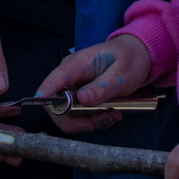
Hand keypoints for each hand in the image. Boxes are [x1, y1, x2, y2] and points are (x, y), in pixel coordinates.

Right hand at [31, 35, 152, 134]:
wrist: (137, 56)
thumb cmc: (129, 59)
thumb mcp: (121, 74)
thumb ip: (102, 87)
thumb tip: (82, 99)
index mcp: (77, 64)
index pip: (55, 79)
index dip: (45, 93)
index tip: (42, 103)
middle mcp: (70, 77)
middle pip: (56, 106)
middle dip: (77, 120)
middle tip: (104, 118)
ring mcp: (73, 88)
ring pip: (68, 116)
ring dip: (90, 122)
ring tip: (113, 114)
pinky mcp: (79, 98)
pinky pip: (79, 117)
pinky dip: (95, 121)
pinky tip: (111, 113)